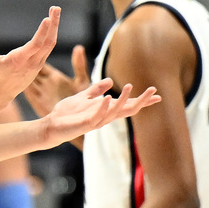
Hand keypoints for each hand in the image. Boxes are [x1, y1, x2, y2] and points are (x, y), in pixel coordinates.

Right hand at [0, 7, 60, 103]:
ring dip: (54, 27)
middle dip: (54, 24)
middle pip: (48, 42)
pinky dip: (51, 35)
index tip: (48, 18)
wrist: (0, 93)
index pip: (35, 45)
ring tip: (55, 11)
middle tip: (56, 8)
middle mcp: (32, 63)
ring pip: (50, 44)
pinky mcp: (38, 65)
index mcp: (19, 60)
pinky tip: (51, 25)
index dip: (42, 32)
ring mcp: (37, 65)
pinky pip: (48, 48)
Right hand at [24, 44, 89, 117]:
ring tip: (11, 60)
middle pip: (32, 67)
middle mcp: (45, 83)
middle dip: (26, 58)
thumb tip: (78, 47)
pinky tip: (18, 77)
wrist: (80, 121)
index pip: (42, 60)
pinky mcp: (38, 101)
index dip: (37, 52)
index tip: (30, 43)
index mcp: (53, 76)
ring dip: (21, 70)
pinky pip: (29, 91)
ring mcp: (40, 92)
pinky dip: (23, 84)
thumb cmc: (81, 103)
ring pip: (28, 77)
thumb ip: (79, 65)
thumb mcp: (81, 81)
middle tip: (17, 46)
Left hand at [41, 79, 159, 145]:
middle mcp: (104, 117)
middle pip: (127, 110)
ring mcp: (96, 122)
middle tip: (154, 92)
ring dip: (123, 100)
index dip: (142, 100)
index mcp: (105, 110)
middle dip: (141, 101)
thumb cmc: (67, 113)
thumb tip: (111, 82)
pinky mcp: (85, 125)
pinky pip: (97, 116)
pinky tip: (109, 97)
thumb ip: (96, 90)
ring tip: (131, 86)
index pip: (127, 105)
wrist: (52, 125)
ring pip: (115, 112)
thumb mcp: (83, 96)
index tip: (157, 94)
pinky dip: (104, 107)